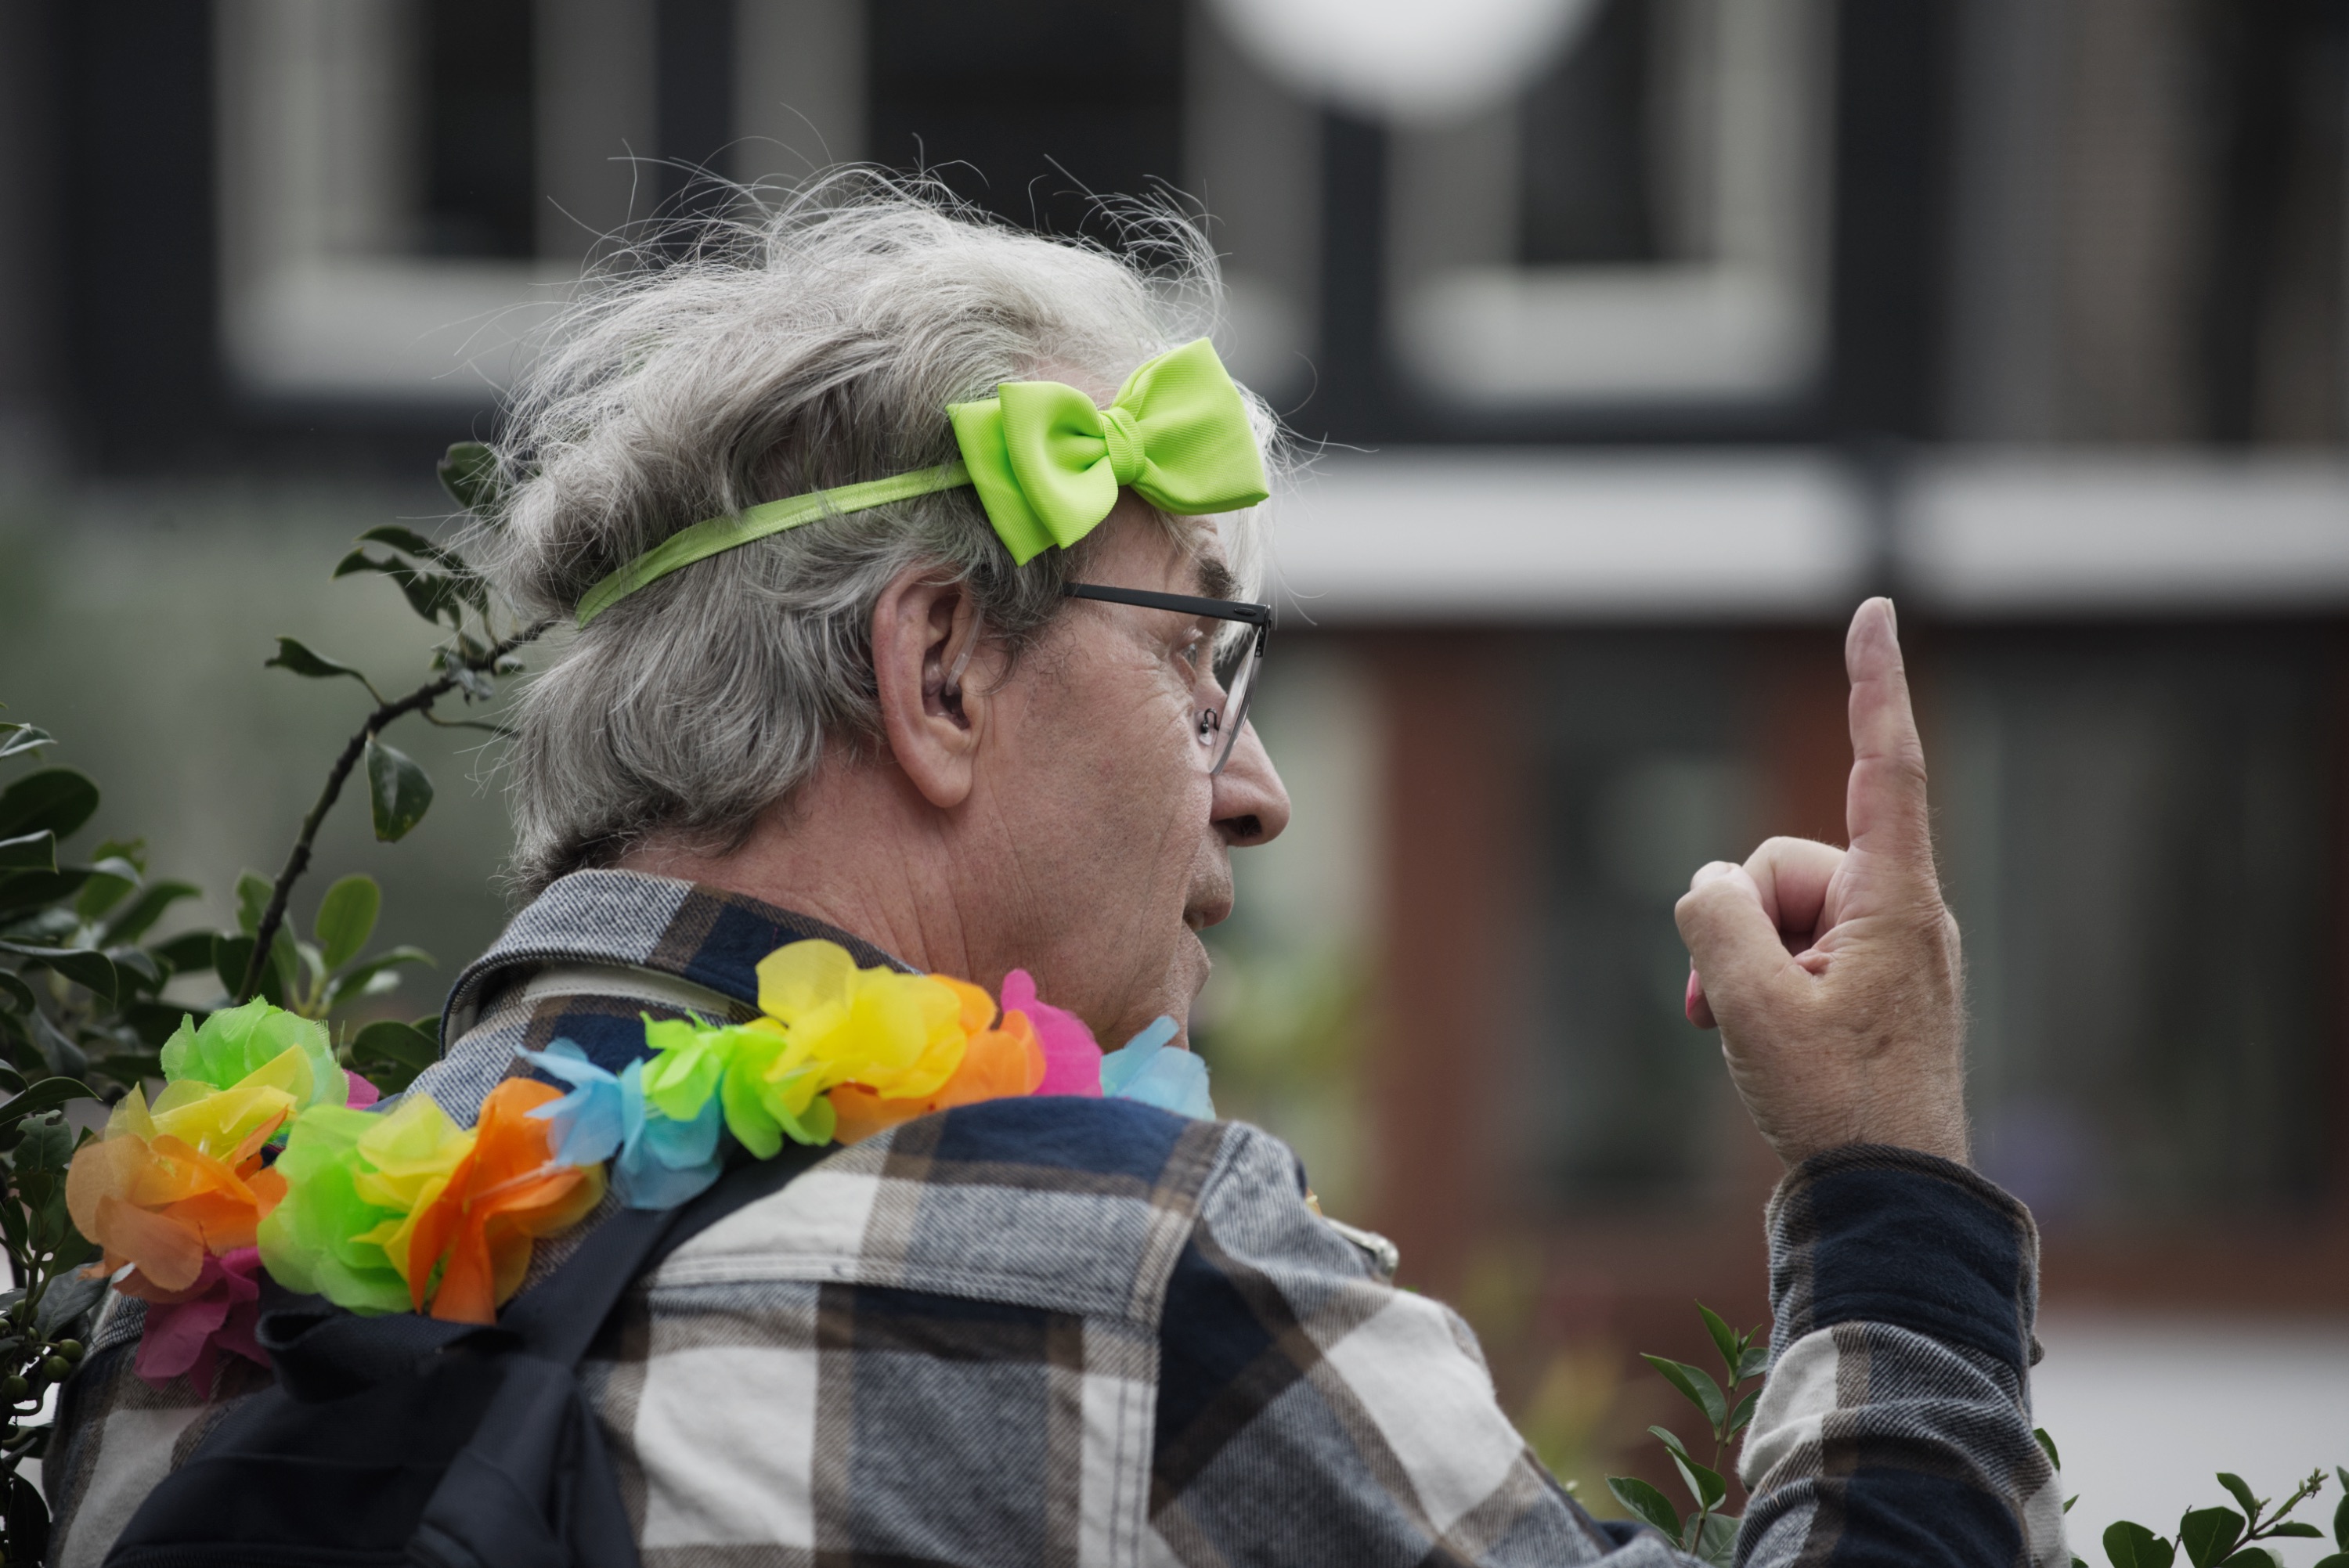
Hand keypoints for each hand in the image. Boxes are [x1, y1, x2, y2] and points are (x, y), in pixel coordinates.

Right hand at [1675, 598, 1967, 1167]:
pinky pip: (1793, 950)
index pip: (1883, 766)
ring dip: (1741, 965)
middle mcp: (1901, 912)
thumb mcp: (1752, 1009)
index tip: (1876, 607)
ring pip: (1776, 910)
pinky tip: (1755, 1039)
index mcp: (1896, 902)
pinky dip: (1759, 984)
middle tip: (1727, 1009)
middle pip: (1785, 861)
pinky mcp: (1868, 985)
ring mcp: (1886, 950)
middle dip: (1736, 921)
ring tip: (1746, 1036)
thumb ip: (1715, 922)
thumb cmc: (1836, 1107)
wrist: (1891, 1201)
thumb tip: (1706, 888)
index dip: (1874, 682)